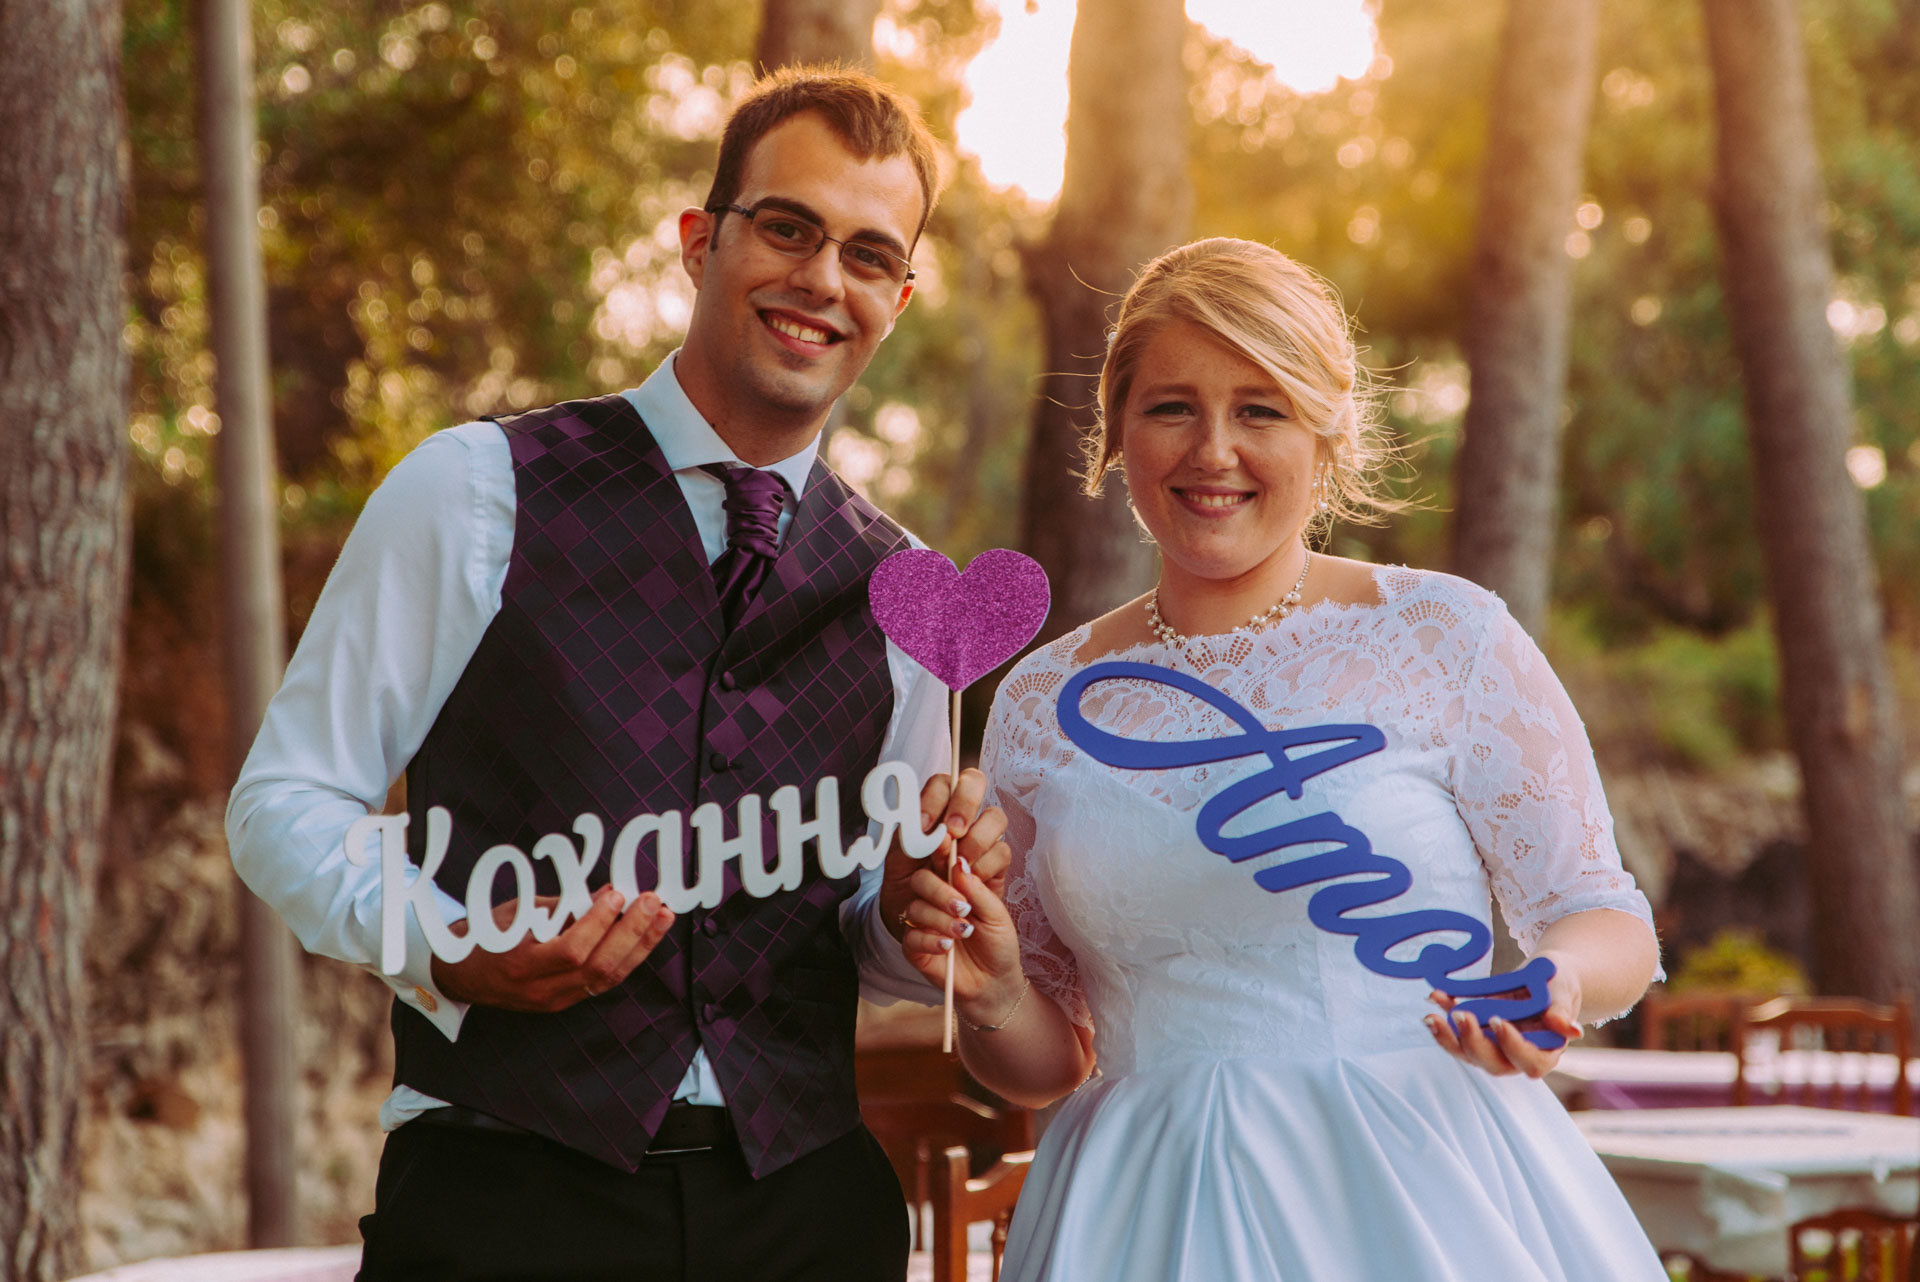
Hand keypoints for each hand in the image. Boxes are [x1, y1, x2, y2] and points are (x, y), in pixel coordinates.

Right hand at [430, 886, 674, 1011]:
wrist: (460, 975)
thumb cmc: (486, 935)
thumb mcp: (520, 912)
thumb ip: (565, 906)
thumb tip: (609, 892)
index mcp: (520, 965)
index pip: (570, 950)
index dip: (598, 922)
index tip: (616, 893)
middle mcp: (540, 990)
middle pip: (598, 968)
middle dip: (631, 933)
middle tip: (652, 902)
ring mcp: (554, 1001)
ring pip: (608, 979)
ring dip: (640, 946)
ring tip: (661, 917)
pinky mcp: (565, 1003)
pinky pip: (604, 983)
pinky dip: (627, 957)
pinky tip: (645, 935)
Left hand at [879, 766, 1010, 943]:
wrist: (921, 924)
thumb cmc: (907, 888)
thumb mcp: (898, 862)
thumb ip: (911, 840)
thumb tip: (932, 831)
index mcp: (933, 809)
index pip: (942, 783)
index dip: (936, 799)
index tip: (925, 828)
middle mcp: (960, 817)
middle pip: (975, 782)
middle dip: (964, 805)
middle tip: (953, 833)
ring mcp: (981, 837)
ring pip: (995, 817)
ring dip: (975, 840)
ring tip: (957, 866)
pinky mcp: (996, 864)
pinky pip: (1002, 852)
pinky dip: (984, 867)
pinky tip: (968, 882)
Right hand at [897, 848, 1025, 1021]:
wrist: (994, 981)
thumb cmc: (997, 943)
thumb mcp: (997, 914)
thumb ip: (978, 889)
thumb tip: (959, 863)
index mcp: (955, 884)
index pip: (941, 860)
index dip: (942, 852)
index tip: (953, 855)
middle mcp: (935, 899)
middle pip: (920, 879)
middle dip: (941, 891)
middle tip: (963, 907)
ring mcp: (922, 922)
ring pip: (915, 908)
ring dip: (940, 919)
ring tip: (964, 932)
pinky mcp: (914, 947)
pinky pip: (911, 936)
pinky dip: (930, 940)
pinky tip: (948, 947)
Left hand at [1424, 955, 1583, 1078]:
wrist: (1544, 976)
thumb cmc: (1558, 984)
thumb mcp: (1563, 989)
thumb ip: (1562, 1009)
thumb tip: (1569, 1030)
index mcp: (1546, 1051)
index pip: (1530, 1062)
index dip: (1512, 1046)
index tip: (1498, 1021)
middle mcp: (1517, 1056)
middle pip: (1493, 1063)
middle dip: (1473, 1042)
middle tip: (1460, 1015)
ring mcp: (1494, 1047)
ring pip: (1468, 1054)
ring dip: (1448, 1038)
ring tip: (1432, 1017)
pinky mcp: (1477, 1033)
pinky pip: (1456, 1031)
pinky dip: (1443, 1016)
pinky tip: (1434, 996)